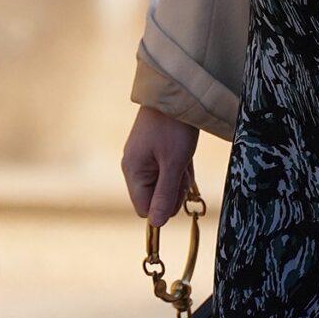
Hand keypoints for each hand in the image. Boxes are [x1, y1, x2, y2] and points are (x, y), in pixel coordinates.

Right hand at [121, 105, 199, 227]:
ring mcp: (144, 158)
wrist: (176, 92)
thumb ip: (165, 195)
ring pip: (164, 183)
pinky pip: (168, 170)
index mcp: (132, 171)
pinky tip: (185, 154)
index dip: (164, 206)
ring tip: (185, 158)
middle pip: (155, 197)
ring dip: (179, 177)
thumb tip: (157, 224)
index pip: (144, 209)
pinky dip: (180, 167)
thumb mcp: (173, 164)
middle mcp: (134, 166)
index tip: (178, 189)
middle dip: (174, 190)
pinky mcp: (155, 150)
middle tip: (183, 170)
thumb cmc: (174, 128)